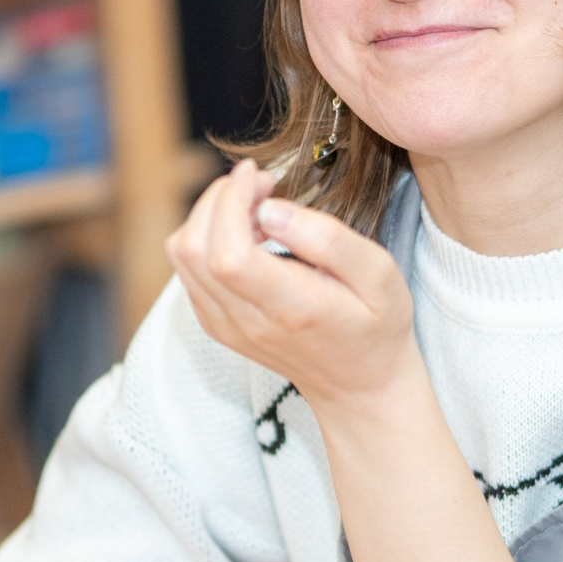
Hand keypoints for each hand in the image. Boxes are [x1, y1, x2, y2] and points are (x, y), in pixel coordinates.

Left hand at [165, 159, 419, 414]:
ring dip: (209, 214)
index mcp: (290, 309)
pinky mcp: (215, 324)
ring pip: (182, 255)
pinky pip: (188, 269)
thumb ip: (328, 239)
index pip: (227, 253)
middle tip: (258, 183)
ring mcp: (225, 326)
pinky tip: (245, 231)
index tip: (259, 177)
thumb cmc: (376, 325)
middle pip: (193, 249)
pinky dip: (206, 235)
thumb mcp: (380, 274)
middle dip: (218, 198)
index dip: (231, 203)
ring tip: (252, 205)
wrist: (358, 385)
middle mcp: (247, 322)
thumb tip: (271, 209)